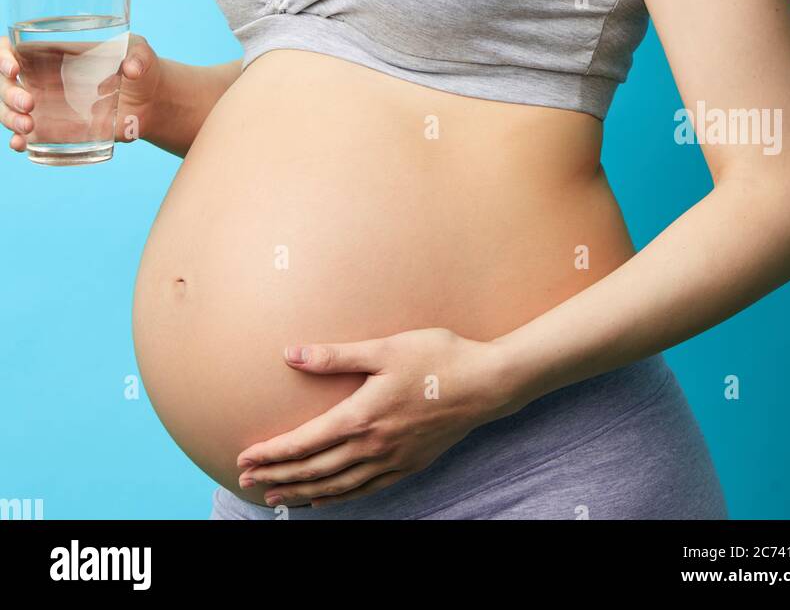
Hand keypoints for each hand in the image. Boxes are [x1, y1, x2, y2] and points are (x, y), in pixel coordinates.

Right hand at [1, 31, 161, 151]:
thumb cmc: (140, 66)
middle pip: (5, 82)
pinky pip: (26, 135)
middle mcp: (42, 77)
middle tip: (29, 104)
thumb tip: (131, 70)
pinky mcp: (54, 129)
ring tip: (27, 127)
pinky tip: (21, 145)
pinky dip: (17, 140)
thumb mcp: (141, 52)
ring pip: (8, 109)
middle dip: (8, 94)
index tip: (14, 69)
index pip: (11, 49)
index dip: (3, 57)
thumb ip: (138, 56)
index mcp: (54, 52)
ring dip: (9, 118)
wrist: (151, 101)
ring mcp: (45, 105)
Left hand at [235, 326, 513, 508]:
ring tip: (276, 496)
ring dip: (302, 492)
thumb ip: (336, 356)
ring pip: (337, 486)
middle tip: (247, 481)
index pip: (305, 442)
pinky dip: (338, 497)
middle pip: (315, 469)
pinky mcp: (408, 465)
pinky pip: (364, 490)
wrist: (485, 384)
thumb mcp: (384, 348)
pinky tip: (324, 499)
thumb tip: (291, 354)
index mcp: (362, 416)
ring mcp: (392, 460)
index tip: (244, 459)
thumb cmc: (436, 358)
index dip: (272, 452)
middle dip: (278, 475)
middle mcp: (373, 446)